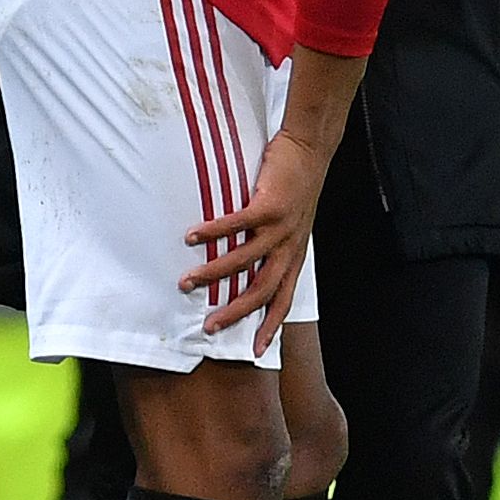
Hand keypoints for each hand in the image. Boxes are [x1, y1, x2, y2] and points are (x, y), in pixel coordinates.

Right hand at [182, 127, 336, 355]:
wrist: (311, 149)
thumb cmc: (296, 186)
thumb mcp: (291, 223)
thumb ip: (271, 244)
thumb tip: (244, 261)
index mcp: (295, 255)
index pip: (283, 299)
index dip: (270, 326)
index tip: (256, 351)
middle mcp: (290, 246)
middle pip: (263, 290)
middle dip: (235, 312)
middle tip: (209, 327)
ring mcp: (281, 227)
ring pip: (245, 260)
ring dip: (214, 273)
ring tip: (187, 281)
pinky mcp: (270, 205)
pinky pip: (237, 224)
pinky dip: (213, 232)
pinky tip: (191, 237)